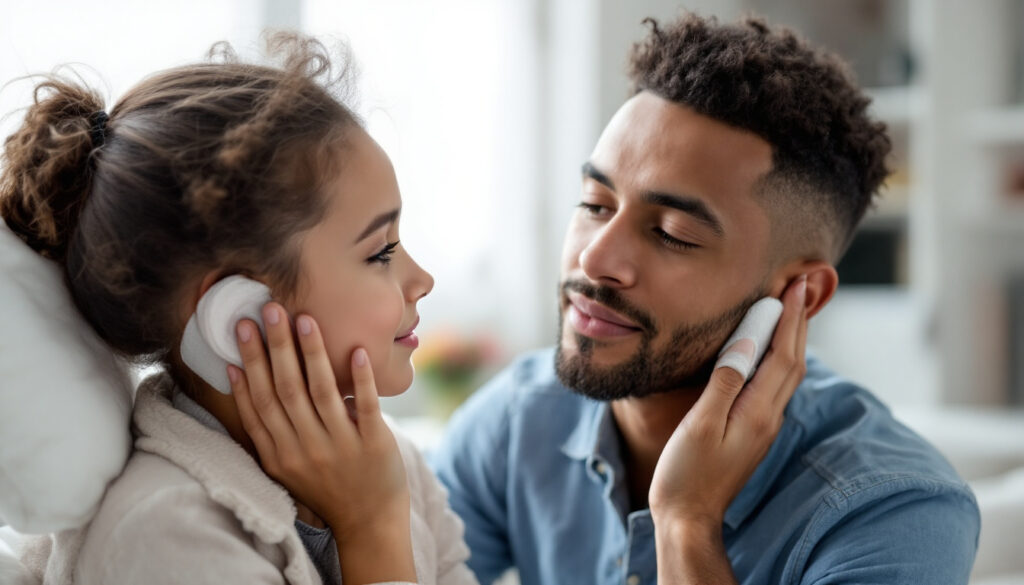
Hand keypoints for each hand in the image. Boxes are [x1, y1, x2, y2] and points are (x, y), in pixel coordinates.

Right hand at [226, 303, 409, 543]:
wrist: (369, 523)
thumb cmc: (325, 486)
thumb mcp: (286, 464)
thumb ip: (268, 428)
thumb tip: (241, 375)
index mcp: (279, 454)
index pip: (258, 403)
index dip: (249, 364)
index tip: (242, 328)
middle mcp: (305, 449)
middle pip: (284, 391)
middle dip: (274, 347)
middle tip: (269, 308)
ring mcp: (339, 447)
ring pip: (320, 393)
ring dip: (312, 353)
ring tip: (305, 318)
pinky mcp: (373, 446)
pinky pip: (365, 407)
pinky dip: (359, 380)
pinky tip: (357, 352)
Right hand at [648, 276, 807, 528]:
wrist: (688, 517)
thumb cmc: (686, 473)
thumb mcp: (699, 424)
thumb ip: (724, 383)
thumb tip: (744, 345)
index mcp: (757, 413)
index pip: (783, 355)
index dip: (790, 319)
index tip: (796, 286)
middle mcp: (768, 418)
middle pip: (793, 361)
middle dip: (798, 322)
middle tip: (802, 285)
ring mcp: (762, 427)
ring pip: (786, 374)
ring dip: (791, 338)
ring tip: (789, 308)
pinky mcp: (751, 432)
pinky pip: (772, 385)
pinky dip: (775, 358)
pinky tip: (765, 350)